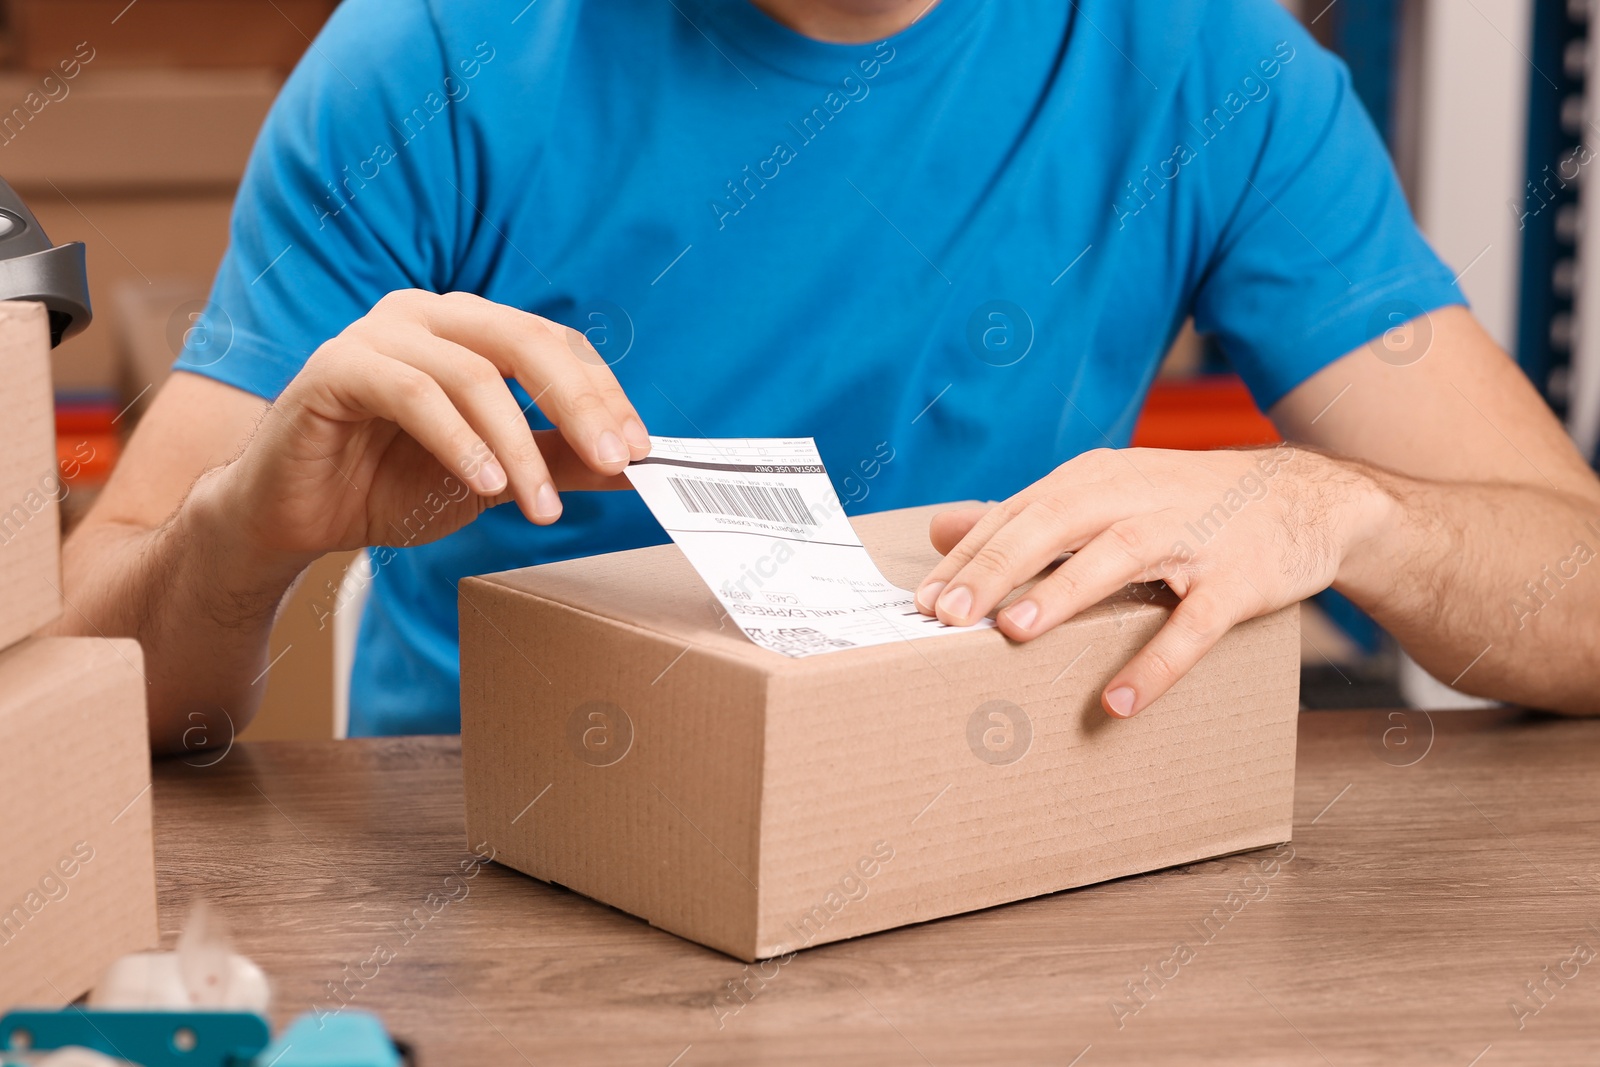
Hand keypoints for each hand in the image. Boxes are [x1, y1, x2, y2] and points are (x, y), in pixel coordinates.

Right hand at [219, 290, 649, 560]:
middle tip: (617, 462)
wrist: (290, 517)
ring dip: (518, 445)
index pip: (555, 343)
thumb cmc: (385, 485)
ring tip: (540, 505)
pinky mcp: (335, 368)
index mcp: (468, 329)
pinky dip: (459, 441)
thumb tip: (633, 465)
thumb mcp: (492, 477)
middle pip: (527, 342)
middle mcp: (427, 316)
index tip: (641, 452)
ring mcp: (378, 335)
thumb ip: (557, 463)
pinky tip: (485, 485)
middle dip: (581, 405)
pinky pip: (414, 394)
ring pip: (475, 374)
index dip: (603, 393)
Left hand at [914, 446, 1392, 717]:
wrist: (1302, 498)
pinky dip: (1156, 663)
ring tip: (1012, 631)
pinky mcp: (1236, 580)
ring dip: (1063, 593)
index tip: (922, 601)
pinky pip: (1192, 626)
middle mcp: (1134, 498)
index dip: (969, 558)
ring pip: (1116, 559)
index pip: (1018, 516)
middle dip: (997, 570)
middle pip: (1054, 526)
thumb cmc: (1181, 504)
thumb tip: (941, 527)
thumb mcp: (1102, 495)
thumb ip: (1023, 516)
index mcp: (1094, 480)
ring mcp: (1189, 537)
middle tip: (946, 615)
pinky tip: (1118, 701)